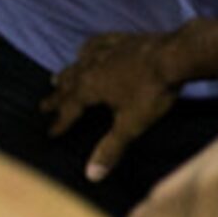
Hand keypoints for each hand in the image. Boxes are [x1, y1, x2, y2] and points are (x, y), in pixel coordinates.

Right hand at [48, 29, 183, 181]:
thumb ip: (110, 148)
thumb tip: (91, 176)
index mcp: (88, 88)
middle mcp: (90, 67)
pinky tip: (86, 51)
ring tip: (56, 80)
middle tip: (42, 107)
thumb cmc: (152, 92)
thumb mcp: (131, 125)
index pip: (68, 110)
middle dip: (56, 98)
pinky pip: (96, 44)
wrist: (175, 55)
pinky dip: (87, 50)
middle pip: (68, 86)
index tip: (50, 133)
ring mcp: (104, 51)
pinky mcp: (120, 40)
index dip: (60, 123)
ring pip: (78, 64)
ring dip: (67, 74)